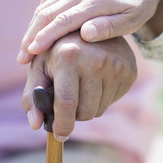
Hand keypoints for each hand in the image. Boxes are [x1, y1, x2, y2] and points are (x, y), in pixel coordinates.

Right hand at [17, 0, 162, 63]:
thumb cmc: (137, 5)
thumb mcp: (132, 20)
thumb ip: (108, 27)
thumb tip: (85, 34)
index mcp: (94, 1)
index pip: (63, 21)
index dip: (45, 37)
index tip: (31, 52)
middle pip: (48, 13)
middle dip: (31, 36)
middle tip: (22, 57)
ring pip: (45, 5)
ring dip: (32, 27)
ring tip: (25, 47)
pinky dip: (40, 14)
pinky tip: (35, 28)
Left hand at [22, 31, 136, 141]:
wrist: (90, 28)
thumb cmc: (59, 49)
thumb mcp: (40, 65)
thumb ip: (32, 95)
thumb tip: (37, 125)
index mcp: (70, 55)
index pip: (66, 103)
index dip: (62, 124)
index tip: (59, 134)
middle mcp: (97, 60)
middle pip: (85, 112)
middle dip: (73, 113)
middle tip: (68, 98)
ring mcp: (117, 65)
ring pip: (99, 109)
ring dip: (87, 105)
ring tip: (82, 84)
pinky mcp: (130, 71)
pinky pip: (112, 100)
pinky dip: (101, 97)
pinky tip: (96, 79)